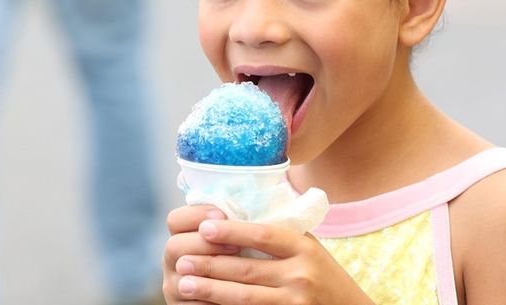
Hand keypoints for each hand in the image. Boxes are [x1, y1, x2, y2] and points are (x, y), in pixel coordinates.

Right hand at [163, 205, 238, 303]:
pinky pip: (191, 301)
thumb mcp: (236, 240)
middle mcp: (173, 261)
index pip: (175, 220)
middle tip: (236, 245)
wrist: (245, 293)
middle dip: (205, 243)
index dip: (196, 214)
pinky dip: (212, 295)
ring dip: (209, 268)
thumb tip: (251, 198)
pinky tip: (234, 290)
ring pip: (183, 273)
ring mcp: (175, 286)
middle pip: (174, 245)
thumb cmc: (244, 263)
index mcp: (182, 237)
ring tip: (237, 268)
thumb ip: (232, 225)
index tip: (222, 214)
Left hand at [171, 219, 374, 304]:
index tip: (204, 227)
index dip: (231, 232)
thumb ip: (280, 234)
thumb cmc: (324, 276)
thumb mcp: (310, 248)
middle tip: (181, 260)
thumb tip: (236, 209)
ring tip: (183, 283)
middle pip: (246, 269)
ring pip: (243, 296)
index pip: (262, 235)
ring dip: (209, 290)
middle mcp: (301, 274)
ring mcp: (294, 302)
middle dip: (209, 264)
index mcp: (303, 248)